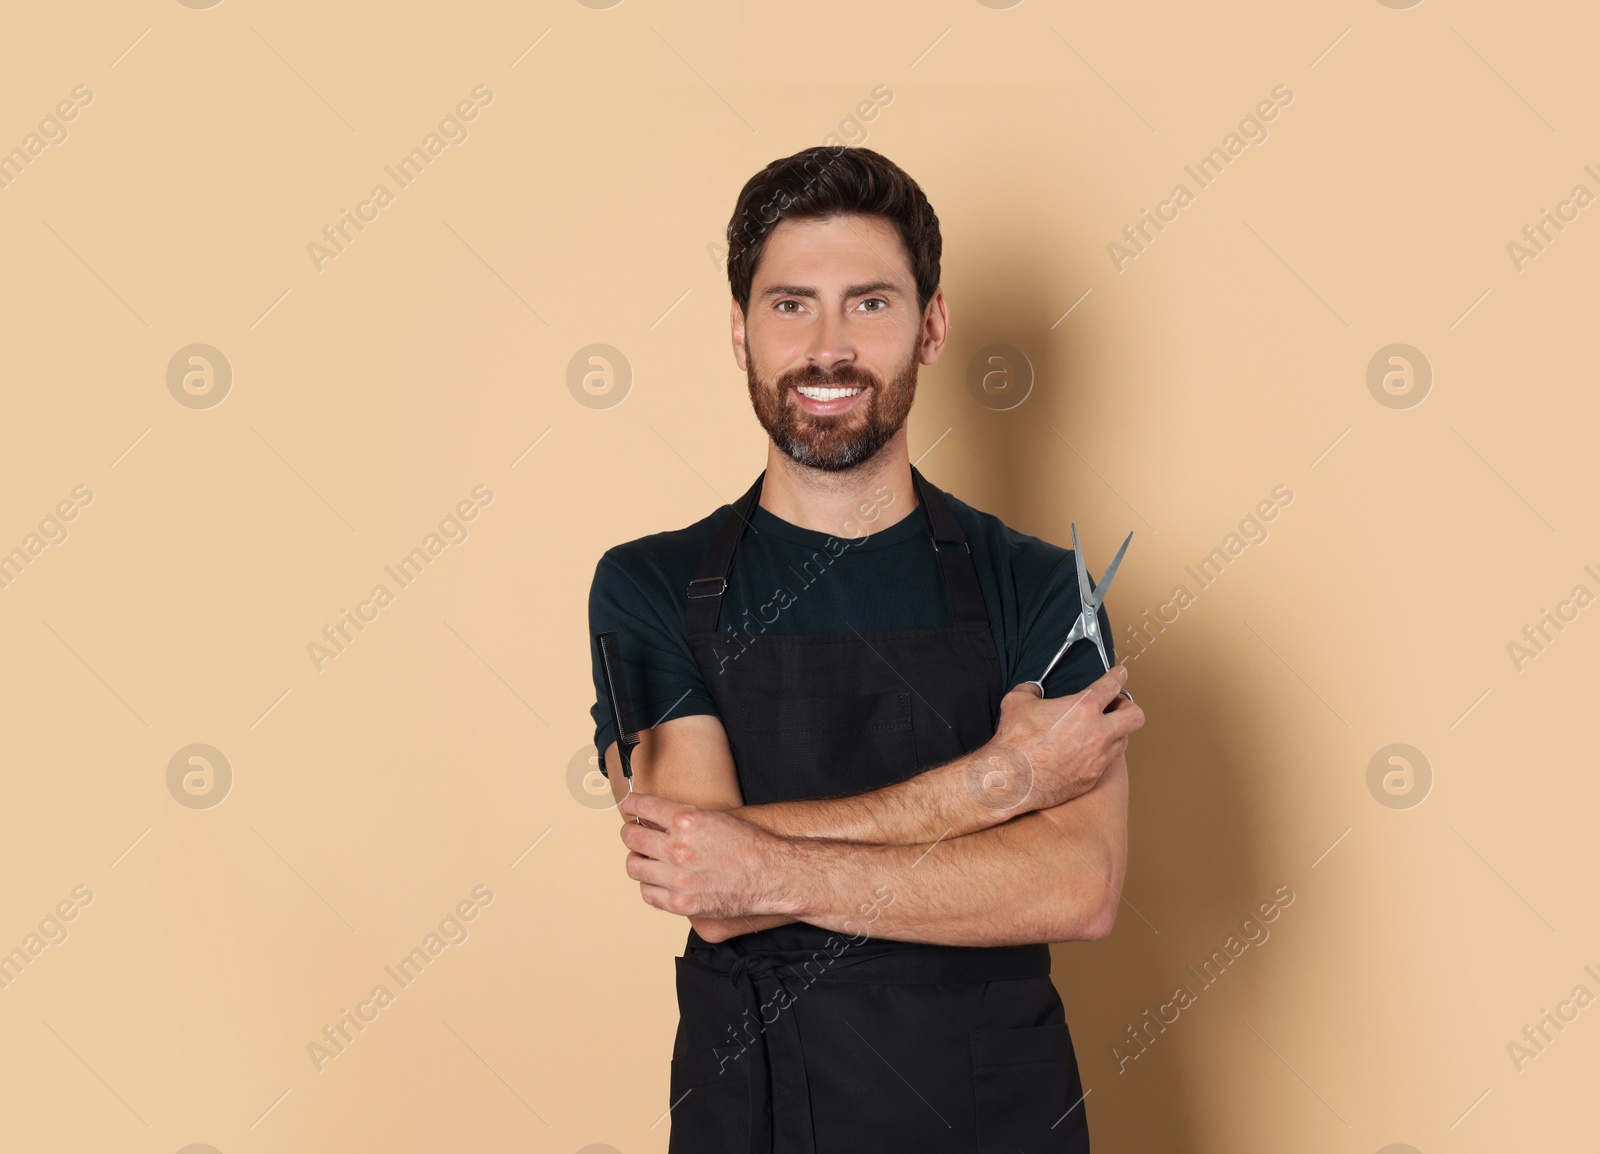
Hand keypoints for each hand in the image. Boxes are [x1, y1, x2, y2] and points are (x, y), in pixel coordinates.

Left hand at [618, 791, 793, 920]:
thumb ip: (683, 818)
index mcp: (687, 820)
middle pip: (631, 838)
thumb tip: (656, 818)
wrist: (772, 875)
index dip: (630, 805)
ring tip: (647, 859)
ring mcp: (678, 877)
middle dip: (631, 833)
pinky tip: (659, 880)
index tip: (628, 806)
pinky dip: (650, 886)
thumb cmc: (750, 845)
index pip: (642, 807)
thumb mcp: (716, 817)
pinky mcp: (681, 902)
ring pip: (634, 867)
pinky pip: (648, 894)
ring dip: (638, 860)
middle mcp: (678, 848)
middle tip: (636, 834)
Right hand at [977, 665, 1143, 813]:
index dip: (1118, 676)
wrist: (1012, 779)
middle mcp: (1098, 733)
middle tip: (1115, 707)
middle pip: (1135, 716)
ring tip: (1100, 731)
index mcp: (1083, 708)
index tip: (1120, 674)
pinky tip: (1084, 754)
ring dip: (1115, 733)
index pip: (1112, 685)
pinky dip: (1099, 756)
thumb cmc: (1016, 742)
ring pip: (1124, 742)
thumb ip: (1030, 691)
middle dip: (1128, 708)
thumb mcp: (1017, 702)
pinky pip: (1105, 763)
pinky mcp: (1092, 778)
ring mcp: (1098, 758)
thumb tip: (1032, 690)